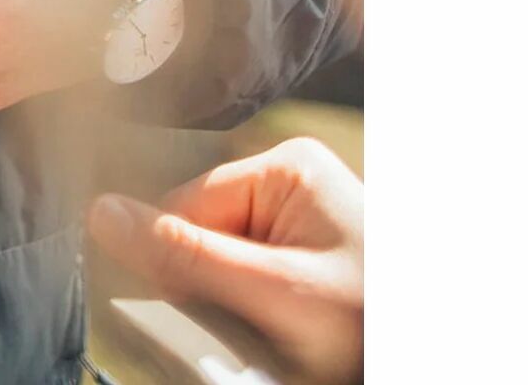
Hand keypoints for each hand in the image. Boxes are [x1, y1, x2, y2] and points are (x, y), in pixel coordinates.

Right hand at [87, 138, 364, 383]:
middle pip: (202, 234)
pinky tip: (281, 329)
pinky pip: (248, 278)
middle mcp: (291, 186)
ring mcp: (300, 221)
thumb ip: (185, 255)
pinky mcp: (305, 257)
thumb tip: (102, 215)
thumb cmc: (370, 323)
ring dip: (232, 303)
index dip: (179, 260)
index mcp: (286, 170)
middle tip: (251, 323)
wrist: (425, 357)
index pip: (186, 205)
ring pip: (221, 262)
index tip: (195, 304)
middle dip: (212, 284)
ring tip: (274, 328)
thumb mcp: (274, 292)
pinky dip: (254, 312)